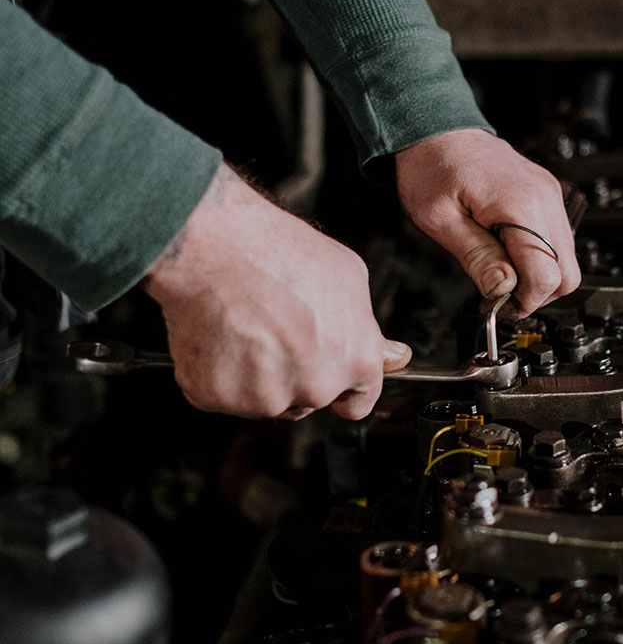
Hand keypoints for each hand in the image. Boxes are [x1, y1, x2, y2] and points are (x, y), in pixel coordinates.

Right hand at [142, 164, 410, 418]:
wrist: (207, 242)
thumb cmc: (275, 251)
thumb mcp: (346, 275)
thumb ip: (367, 326)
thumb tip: (393, 354)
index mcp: (355, 359)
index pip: (358, 401)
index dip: (344, 387)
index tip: (330, 376)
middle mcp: (316, 386)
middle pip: (310, 398)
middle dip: (297, 373)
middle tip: (276, 327)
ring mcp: (266, 397)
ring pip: (265, 399)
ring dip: (256, 375)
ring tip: (245, 325)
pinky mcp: (220, 397)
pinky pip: (223, 396)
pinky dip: (218, 374)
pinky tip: (220, 336)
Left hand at [395, 129, 580, 316]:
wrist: (439, 130)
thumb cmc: (433, 168)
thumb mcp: (440, 220)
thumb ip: (477, 257)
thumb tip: (503, 289)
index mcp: (520, 205)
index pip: (546, 275)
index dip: (524, 301)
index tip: (498, 304)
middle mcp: (544, 200)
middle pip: (567, 274)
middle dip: (536, 294)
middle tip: (501, 295)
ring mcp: (550, 197)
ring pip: (567, 261)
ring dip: (538, 278)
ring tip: (501, 274)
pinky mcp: (547, 198)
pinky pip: (557, 243)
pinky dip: (538, 259)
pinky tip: (508, 256)